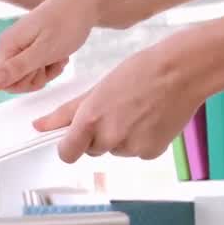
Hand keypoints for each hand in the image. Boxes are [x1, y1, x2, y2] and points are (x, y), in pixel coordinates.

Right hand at [0, 0, 101, 92]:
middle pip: (14, 80)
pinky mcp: (33, 45)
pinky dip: (52, 64)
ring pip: (28, 75)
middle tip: (52, 62)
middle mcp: (10, 45)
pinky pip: (37, 66)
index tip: (40, 72)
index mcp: (8, 45)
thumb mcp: (44, 51)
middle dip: (36, 77)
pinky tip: (61, 54)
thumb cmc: (67, 23)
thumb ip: (18, 68)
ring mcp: (22, 45)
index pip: (1, 81)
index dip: (22, 83)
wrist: (86, 1)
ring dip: (47, 72)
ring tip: (59, 56)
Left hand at [32, 41, 204, 163]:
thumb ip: (65, 112)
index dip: (69, 146)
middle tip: (115, 110)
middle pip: (92, 149)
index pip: (66, 153)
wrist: (183, 71)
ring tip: (136, 110)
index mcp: (91, 120)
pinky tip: (150, 118)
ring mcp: (132, 147)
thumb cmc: (140, 72)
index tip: (73, 138)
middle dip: (98, 135)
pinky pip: (137, 152)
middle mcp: (110, 138)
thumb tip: (40, 126)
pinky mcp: (151, 152)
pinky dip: (141, 140)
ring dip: (121, 136)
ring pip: (115, 150)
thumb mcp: (96, 89)